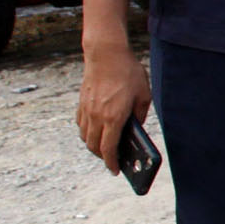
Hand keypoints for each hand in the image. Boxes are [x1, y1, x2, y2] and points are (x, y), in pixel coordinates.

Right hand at [77, 40, 151, 168]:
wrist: (106, 53)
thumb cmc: (128, 72)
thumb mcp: (144, 95)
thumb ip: (140, 115)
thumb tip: (135, 128)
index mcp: (114, 117)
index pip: (108, 149)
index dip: (111, 163)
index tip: (115, 171)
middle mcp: (97, 116)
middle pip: (94, 147)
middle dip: (102, 157)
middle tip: (112, 160)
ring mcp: (86, 109)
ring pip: (85, 137)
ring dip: (94, 145)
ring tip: (105, 146)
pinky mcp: (81, 102)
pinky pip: (81, 124)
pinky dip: (87, 132)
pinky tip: (96, 130)